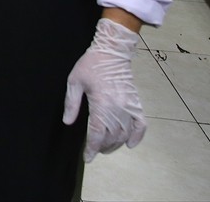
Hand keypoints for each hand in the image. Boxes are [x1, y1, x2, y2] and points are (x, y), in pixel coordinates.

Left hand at [62, 17, 146, 161]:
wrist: (112, 51)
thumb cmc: (91, 64)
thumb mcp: (74, 81)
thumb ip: (71, 103)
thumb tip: (68, 122)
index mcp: (102, 103)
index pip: (98, 133)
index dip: (92, 148)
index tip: (87, 157)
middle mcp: (118, 108)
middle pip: (112, 136)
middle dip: (102, 147)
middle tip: (94, 150)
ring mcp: (129, 106)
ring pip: (125, 134)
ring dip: (116, 144)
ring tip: (106, 147)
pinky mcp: (137, 103)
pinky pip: (141, 125)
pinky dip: (138, 137)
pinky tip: (130, 145)